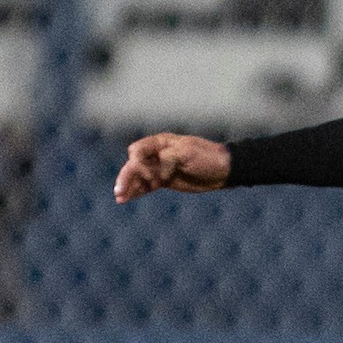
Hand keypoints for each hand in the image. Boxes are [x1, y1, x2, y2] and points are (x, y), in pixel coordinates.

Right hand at [114, 132, 229, 201]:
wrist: (223, 170)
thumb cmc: (206, 157)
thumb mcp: (187, 153)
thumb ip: (167, 159)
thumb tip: (156, 174)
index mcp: (160, 143)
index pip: (137, 150)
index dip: (138, 163)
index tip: (151, 175)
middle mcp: (156, 154)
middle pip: (134, 165)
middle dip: (126, 177)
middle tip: (119, 191)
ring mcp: (160, 168)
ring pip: (138, 177)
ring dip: (128, 186)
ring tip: (120, 198)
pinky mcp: (164, 181)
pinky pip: (146, 186)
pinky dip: (137, 191)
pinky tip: (126, 199)